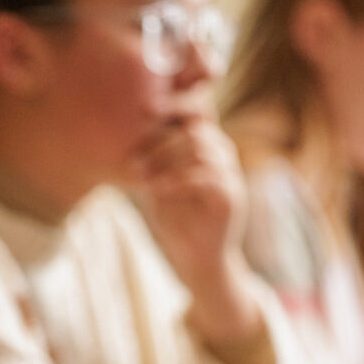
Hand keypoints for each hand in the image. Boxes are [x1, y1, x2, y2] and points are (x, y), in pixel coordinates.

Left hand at [130, 114, 244, 281]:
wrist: (196, 259)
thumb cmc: (175, 219)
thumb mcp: (159, 182)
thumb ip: (155, 157)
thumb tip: (132, 130)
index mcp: (207, 147)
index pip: (198, 113)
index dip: (176, 104)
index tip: (146, 109)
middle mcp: (223, 156)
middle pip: (197, 129)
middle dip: (162, 140)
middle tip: (136, 160)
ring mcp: (231, 176)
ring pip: (202, 149)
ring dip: (166, 160)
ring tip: (142, 176)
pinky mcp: (231, 198)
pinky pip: (208, 177)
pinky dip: (178, 180)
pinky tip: (157, 188)